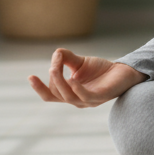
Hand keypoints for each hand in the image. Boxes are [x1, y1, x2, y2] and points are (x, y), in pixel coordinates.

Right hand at [27, 48, 146, 107]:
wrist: (123, 70)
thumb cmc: (100, 70)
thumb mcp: (79, 62)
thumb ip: (65, 58)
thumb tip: (55, 53)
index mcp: (70, 94)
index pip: (50, 95)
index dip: (39, 88)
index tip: (30, 76)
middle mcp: (78, 100)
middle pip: (57, 94)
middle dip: (52, 78)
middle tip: (54, 64)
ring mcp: (89, 101)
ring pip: (68, 97)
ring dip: (60, 82)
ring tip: (56, 69)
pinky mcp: (101, 97)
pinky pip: (86, 96)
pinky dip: (77, 89)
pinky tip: (73, 79)